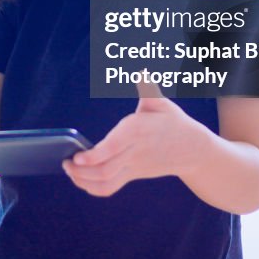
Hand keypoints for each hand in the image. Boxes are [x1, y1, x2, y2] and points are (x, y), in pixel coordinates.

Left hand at [62, 80, 205, 196]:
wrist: (193, 149)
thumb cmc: (172, 121)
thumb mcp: (161, 102)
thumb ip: (148, 87)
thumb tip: (142, 71)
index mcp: (138, 130)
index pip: (114, 146)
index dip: (94, 155)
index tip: (77, 156)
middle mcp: (134, 151)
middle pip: (105, 168)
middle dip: (81, 169)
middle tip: (65, 163)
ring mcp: (133, 166)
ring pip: (106, 180)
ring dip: (84, 180)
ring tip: (69, 170)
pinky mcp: (133, 175)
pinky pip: (111, 187)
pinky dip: (93, 188)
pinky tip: (80, 179)